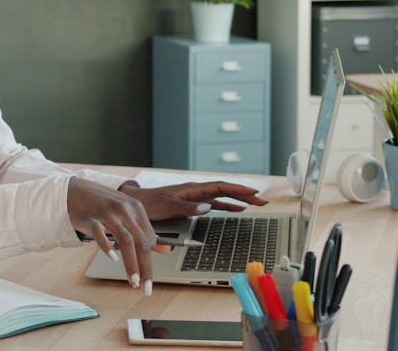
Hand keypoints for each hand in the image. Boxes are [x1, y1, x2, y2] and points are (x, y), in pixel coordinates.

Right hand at [66, 177, 163, 295]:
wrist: (74, 191)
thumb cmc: (101, 203)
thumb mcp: (126, 213)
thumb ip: (143, 231)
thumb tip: (164, 249)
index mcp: (136, 208)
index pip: (150, 238)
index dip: (150, 259)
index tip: (148, 275)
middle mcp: (124, 209)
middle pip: (141, 242)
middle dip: (146, 267)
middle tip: (147, 287)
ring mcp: (108, 213)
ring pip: (125, 241)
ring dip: (131, 264)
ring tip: (133, 281)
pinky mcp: (91, 218)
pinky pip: (101, 234)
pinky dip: (108, 247)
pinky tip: (112, 258)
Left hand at [120, 181, 267, 221]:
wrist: (135, 204)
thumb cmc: (148, 203)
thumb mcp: (166, 206)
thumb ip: (186, 207)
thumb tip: (207, 208)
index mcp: (191, 188)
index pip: (220, 187)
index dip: (238, 189)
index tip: (253, 193)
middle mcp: (195, 191)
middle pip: (225, 190)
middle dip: (244, 194)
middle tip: (262, 200)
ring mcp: (194, 198)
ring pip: (221, 197)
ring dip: (238, 200)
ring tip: (255, 204)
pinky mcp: (191, 205)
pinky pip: (214, 204)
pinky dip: (227, 206)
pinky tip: (236, 209)